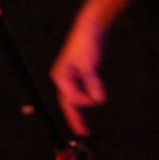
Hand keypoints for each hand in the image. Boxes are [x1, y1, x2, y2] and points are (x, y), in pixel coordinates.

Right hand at [50, 16, 107, 135]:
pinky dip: (86, 99)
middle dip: (75, 118)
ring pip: (74, 99)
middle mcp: (63, 79)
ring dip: (80, 111)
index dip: (83, 102)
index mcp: (61, 77)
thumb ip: (92, 84)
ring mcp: (70, 77)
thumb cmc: (86, 44)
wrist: (90, 27)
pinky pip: (81, 92)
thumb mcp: (90, 66)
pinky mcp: (80, 74)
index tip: (96, 100)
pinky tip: (91, 105)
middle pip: (68, 103)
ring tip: (84, 126)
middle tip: (83, 133)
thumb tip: (97, 101)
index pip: (71, 99)